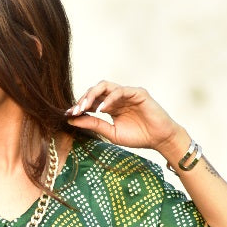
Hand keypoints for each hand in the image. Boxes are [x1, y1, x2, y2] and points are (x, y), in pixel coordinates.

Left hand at [66, 81, 184, 157]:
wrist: (159, 139)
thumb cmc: (138, 136)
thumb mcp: (111, 133)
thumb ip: (94, 124)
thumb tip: (72, 120)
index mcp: (111, 106)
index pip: (92, 101)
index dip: (79, 106)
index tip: (67, 115)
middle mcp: (117, 97)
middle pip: (95, 90)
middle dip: (83, 100)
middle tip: (74, 111)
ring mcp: (127, 93)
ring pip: (105, 86)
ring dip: (92, 96)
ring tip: (83, 107)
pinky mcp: (138, 93)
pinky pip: (120, 91)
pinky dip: (109, 99)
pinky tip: (100, 109)